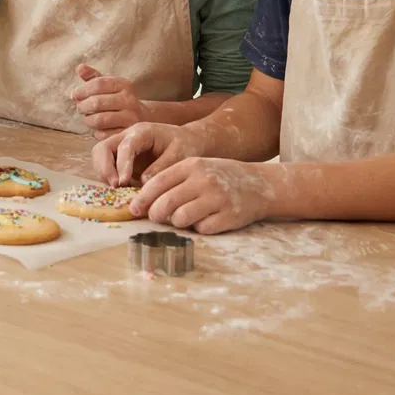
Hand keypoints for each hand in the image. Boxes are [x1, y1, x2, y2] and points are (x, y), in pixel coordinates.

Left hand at [70, 65, 149, 136]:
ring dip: (87, 119)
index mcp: (124, 85)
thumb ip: (94, 77)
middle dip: (82, 106)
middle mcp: (129, 100)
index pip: (98, 84)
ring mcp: (131, 118)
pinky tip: (97, 128)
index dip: (82, 90)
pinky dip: (96, 132)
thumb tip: (80, 68)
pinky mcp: (127, 133)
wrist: (142, 116)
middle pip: (96, 102)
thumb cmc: (118, 98)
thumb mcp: (109, 85)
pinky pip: (104, 134)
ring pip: (99, 120)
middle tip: (80, 108)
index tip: (74, 95)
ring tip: (87, 118)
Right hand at [97, 120, 208, 186]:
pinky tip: (122, 188)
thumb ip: (161, 167)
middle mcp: (126, 136)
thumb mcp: (179, 155)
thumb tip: (143, 182)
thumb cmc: (184, 145)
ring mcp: (121, 146)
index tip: (123, 182)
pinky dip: (109, 177)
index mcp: (142, 132)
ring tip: (119, 189)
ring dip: (104, 174)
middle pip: (102, 148)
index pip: (125, 146)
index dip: (122, 165)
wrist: (187, 141)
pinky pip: (106, 166)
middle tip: (115, 186)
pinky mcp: (120, 157)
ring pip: (100, 156)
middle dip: (104, 168)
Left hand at [131, 157, 276, 233]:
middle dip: (154, 214)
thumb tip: (144, 202)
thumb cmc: (221, 177)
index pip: (158, 182)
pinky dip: (199, 228)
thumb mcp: (198, 168)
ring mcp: (218, 199)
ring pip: (180, 219)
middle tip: (154, 217)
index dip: (142, 197)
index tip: (133, 209)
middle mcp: (204, 180)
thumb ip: (174, 180)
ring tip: (184, 217)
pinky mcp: (229, 217)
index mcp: (193, 165)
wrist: (261, 184)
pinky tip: (207, 220)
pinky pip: (201, 229)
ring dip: (177, 222)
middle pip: (166, 203)